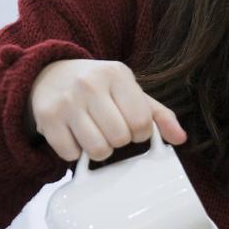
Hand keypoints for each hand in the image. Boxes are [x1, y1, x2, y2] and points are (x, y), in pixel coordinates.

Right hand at [29, 58, 186, 161]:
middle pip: (120, 138)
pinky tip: (74, 135)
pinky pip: (71, 155)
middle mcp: (89, 84)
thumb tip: (181, 138)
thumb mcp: (129, 91)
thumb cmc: (98, 87)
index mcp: (116, 74)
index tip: (131, 126)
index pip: (142, 122)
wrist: (49, 73)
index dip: (140, 133)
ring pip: (97, 150)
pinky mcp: (47, 118)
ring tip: (94, 134)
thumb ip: (158, 114)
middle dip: (119, 141)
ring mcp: (66, 101)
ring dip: (99, 150)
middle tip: (110, 129)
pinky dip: (75, 153)